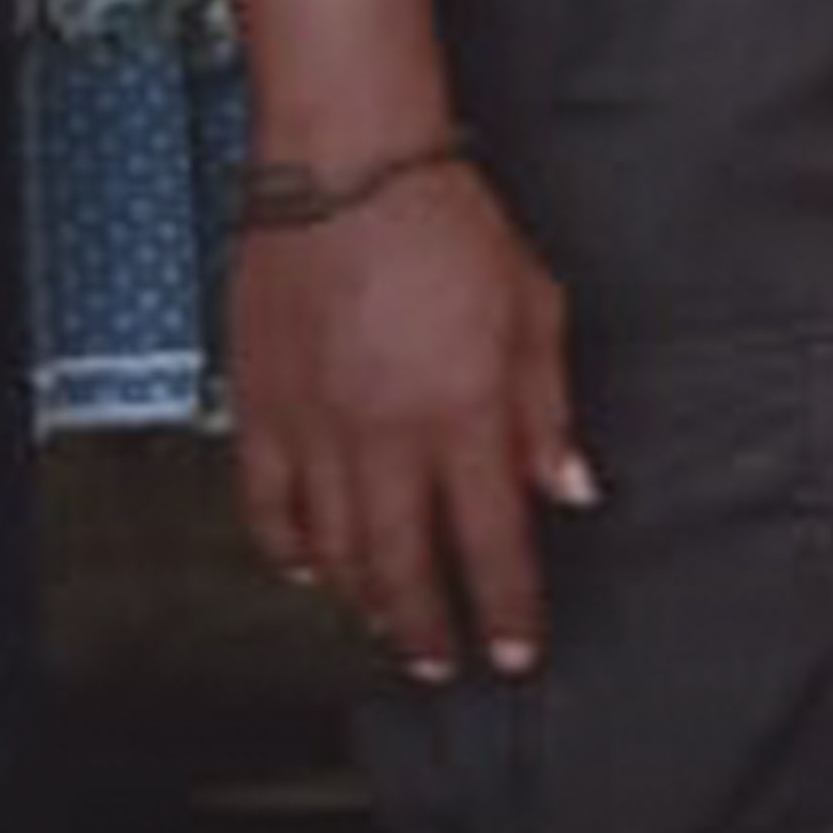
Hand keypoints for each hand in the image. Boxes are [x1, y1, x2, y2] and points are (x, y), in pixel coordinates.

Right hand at [228, 170, 592, 686]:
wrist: (347, 168)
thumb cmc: (448, 225)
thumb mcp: (536, 310)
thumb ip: (548, 411)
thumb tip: (571, 488)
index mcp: (463, 413)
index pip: (492, 541)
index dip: (504, 607)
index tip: (515, 651)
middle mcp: (385, 434)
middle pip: (405, 564)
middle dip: (429, 627)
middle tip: (445, 664)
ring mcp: (315, 426)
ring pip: (334, 548)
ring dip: (364, 598)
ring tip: (388, 626)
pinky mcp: (260, 406)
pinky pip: (266, 503)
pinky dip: (286, 546)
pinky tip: (307, 567)